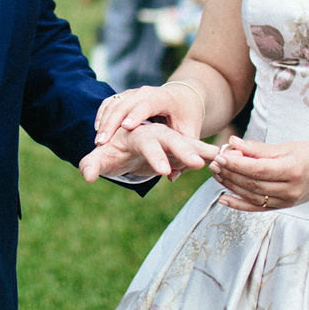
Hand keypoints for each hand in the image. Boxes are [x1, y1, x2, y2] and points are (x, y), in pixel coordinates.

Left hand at [79, 123, 218, 182]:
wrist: (123, 147)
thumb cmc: (111, 151)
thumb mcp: (101, 158)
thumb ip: (92, 164)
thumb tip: (87, 175)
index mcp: (136, 134)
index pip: (146, 142)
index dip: (155, 156)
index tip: (164, 172)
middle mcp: (155, 134)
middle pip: (171, 139)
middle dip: (183, 151)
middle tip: (197, 164)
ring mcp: (168, 141)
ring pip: (186, 144)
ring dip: (201, 151)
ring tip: (217, 159)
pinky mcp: (177, 150)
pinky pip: (194, 151)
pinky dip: (206, 154)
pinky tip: (220, 160)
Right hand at [94, 85, 203, 144]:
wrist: (184, 97)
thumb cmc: (187, 117)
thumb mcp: (190, 132)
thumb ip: (185, 151)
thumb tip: (173, 177)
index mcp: (165, 99)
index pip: (148, 104)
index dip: (137, 114)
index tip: (126, 127)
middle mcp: (148, 93)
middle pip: (126, 103)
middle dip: (113, 122)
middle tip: (102, 143)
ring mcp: (136, 93)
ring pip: (115, 103)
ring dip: (106, 122)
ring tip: (99, 143)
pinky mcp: (127, 96)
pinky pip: (110, 103)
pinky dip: (103, 115)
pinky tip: (99, 133)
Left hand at [209, 137, 308, 211]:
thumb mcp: (287, 146)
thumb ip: (259, 148)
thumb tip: (233, 143)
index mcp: (292, 170)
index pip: (258, 170)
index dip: (237, 164)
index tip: (220, 156)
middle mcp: (289, 190)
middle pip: (253, 184)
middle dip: (230, 173)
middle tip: (213, 163)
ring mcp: (286, 202)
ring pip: (252, 196)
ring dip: (231, 186)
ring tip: (216, 173)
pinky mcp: (283, 207)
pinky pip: (257, 208)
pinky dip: (239, 204)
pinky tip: (223, 198)